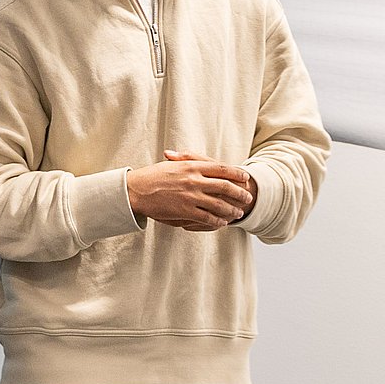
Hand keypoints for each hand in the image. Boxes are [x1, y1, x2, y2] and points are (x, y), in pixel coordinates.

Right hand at [128, 152, 252, 231]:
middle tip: (248, 198)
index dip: (235, 174)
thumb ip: (187, 160)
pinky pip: (207, 217)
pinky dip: (217, 221)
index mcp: (192, 166)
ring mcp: (191, 196)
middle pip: (224, 186)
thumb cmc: (152, 176)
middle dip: (239, 193)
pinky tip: (223, 223)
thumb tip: (199, 160)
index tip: (245, 177)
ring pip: (219, 204)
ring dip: (231, 210)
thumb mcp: (172, 163)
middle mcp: (194, 180)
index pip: (221, 169)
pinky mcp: (185, 210)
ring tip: (239, 213)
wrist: (136, 190)